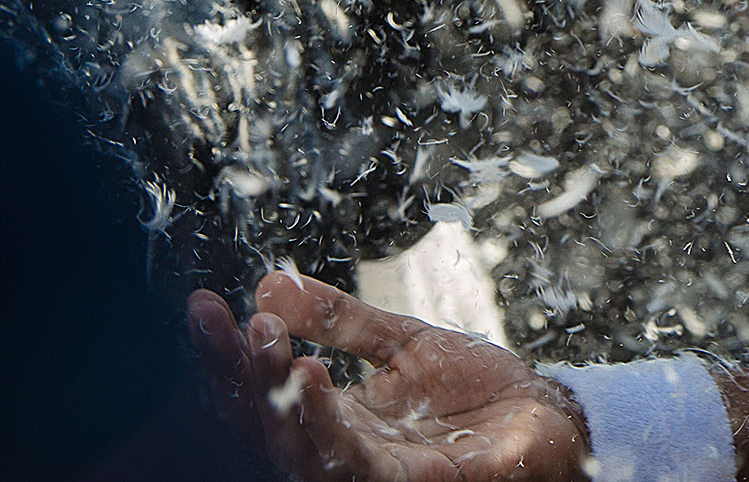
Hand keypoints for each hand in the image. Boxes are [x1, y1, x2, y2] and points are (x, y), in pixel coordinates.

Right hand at [189, 274, 583, 481]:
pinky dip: (329, 426)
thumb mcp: (402, 341)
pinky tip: (310, 382)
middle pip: (270, 428)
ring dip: (275, 398)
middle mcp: (344, 456)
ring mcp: (377, 475)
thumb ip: (340, 319)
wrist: (547, 418)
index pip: (267, 396)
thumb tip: (269, 286)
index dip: (230, 357)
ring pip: (304, 450)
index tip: (201, 306)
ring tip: (261, 341)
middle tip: (213, 320)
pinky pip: (360, 464)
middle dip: (235, 376)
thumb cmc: (475, 392)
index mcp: (336, 425)